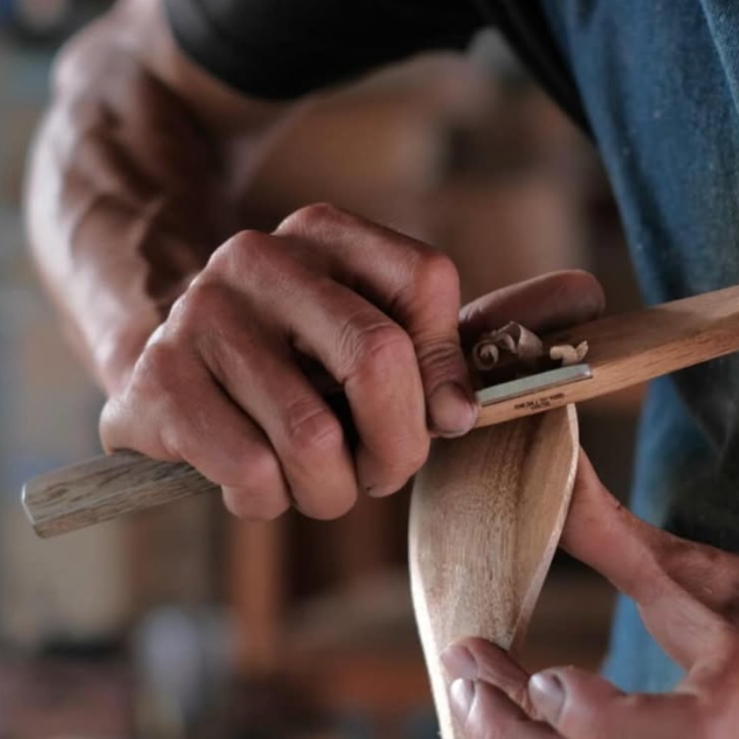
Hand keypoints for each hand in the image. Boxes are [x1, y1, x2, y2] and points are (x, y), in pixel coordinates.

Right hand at [101, 204, 603, 519]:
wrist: (151, 362)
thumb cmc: (290, 362)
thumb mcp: (369, 333)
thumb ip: (460, 331)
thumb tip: (587, 292)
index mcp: (325, 234)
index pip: (426, 285)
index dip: (444, 372)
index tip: (437, 418)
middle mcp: (259, 257)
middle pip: (378, 361)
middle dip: (394, 448)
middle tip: (379, 475)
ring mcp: (200, 315)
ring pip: (313, 437)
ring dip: (329, 491)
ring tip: (314, 484)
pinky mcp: (155, 382)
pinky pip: (250, 474)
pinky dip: (267, 503)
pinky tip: (255, 483)